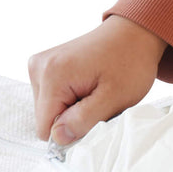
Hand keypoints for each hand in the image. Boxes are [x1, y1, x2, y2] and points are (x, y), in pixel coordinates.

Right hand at [28, 15, 168, 144]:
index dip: (71, 132)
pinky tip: (89, 87)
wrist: (134, 33)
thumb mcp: (113, 98)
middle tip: (99, 102)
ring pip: (51, 110)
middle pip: (47, 118)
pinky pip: (54, 97)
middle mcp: (38, 68)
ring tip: (96, 92)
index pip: (46, 128)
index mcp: (52, 76)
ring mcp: (40, 65)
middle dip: (73, 119)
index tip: (94, 119)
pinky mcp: (46, 66)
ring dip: (74, 109)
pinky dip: (72, 99)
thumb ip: (83, 120)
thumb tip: (58, 138)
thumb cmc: (129, 62)